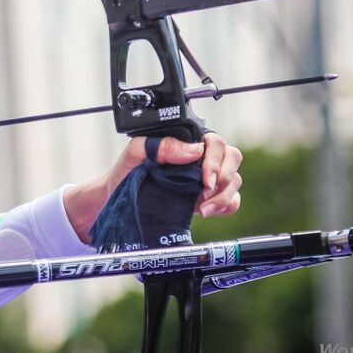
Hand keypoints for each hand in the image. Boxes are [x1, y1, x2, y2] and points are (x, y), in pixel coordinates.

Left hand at [64, 132, 242, 243]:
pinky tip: (206, 211)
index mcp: (186, 141)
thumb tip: (193, 149)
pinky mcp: (208, 198)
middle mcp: (200, 157)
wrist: (118, 199)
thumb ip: (162, 145)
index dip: (215, 161)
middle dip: (222, 178)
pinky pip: (232, 200)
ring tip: (202, 208)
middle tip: (204, 194)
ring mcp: (206, 178)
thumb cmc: (126, 172)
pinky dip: (226, 206)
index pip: (216, 143)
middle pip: (232, 158)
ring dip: (223, 196)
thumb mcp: (137, 152)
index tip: (203, 179)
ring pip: (234, 180)